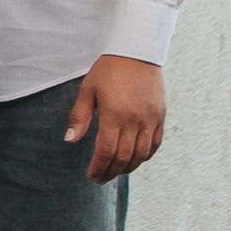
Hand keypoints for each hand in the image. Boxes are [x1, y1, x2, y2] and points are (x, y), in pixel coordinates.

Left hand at [67, 54, 166, 184]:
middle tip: (100, 178)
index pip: (106, 152)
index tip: (92, 176)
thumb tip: (70, 140)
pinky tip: (134, 159)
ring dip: (127, 168)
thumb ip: (79, 117)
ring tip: (115, 171)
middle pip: (124, 158)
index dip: (98, 168)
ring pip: (141, 155)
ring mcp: (150, 119)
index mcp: (115, 115)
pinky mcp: (160, 116)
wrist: (137, 51)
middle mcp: (135, 120)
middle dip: (111, 173)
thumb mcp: (88, 90)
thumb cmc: (109, 69)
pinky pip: (154, 144)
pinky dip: (144, 156)